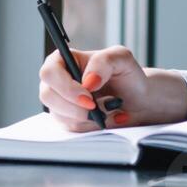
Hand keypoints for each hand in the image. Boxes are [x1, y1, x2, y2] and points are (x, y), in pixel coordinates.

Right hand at [38, 45, 186, 131]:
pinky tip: (107, 117)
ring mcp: (60, 102)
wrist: (137, 100)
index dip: (65, 87)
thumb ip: (103, 62)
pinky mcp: (68, 120)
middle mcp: (57, 81)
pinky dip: (92, 126)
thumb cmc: (127, 75)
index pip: (49, 72)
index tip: (87, 98)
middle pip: (48, 96)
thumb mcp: (121, 58)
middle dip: (74, 106)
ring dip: (87, 117)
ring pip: (60, 115)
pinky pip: (72, 128)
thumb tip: (87, 81)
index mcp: (64, 60)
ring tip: (109, 108)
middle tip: (97, 109)